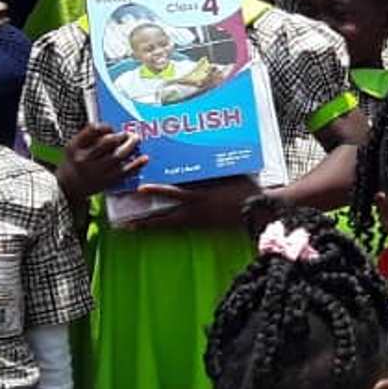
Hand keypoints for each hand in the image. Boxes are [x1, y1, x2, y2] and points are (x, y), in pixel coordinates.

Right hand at [56, 123, 143, 202]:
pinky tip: (144, 158)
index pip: (93, 130)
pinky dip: (136, 165)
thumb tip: (110, 128)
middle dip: (120, 136)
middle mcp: (85, 159)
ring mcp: (97, 171)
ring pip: (118, 156)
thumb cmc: (74, 163)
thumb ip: (88, 136)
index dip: (106, 127)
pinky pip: (124, 172)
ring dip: (130, 146)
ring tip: (135, 140)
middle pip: (107, 142)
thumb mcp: (73, 147)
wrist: (69, 187)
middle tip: (127, 134)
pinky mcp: (107, 181)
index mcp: (75, 147)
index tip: (111, 128)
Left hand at [127, 177, 259, 230]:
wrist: (260, 211)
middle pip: (166, 219)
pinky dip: (170, 226)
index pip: (174, 193)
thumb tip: (197, 160)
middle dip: (146, 222)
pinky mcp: (206, 227)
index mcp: (201, 197)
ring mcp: (201, 222)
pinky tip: (162, 226)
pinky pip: (183, 227)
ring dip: (154, 226)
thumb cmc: (247, 190)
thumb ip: (211, 171)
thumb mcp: (229, 175)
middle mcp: (197, 212)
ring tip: (136, 227)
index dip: (157, 190)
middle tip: (127, 225)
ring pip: (172, 225)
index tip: (141, 187)